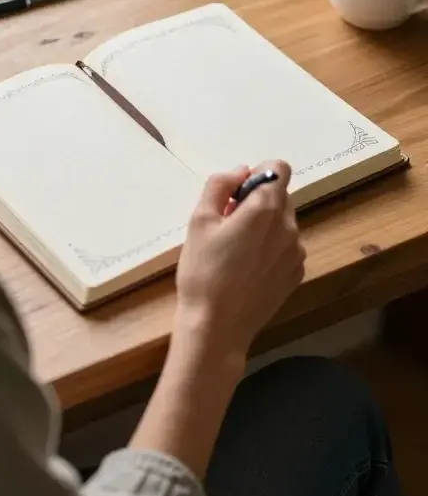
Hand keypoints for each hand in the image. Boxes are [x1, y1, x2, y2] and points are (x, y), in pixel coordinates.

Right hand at [175, 161, 304, 364]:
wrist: (217, 327)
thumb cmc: (203, 271)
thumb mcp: (199, 221)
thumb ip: (220, 186)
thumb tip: (240, 171)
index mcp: (266, 208)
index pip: (278, 167)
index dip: (257, 174)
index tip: (237, 194)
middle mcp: (289, 225)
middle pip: (280, 195)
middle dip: (257, 201)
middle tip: (229, 224)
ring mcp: (296, 251)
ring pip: (283, 222)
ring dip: (265, 225)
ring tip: (237, 250)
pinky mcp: (297, 273)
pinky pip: (286, 246)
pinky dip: (271, 247)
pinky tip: (248, 268)